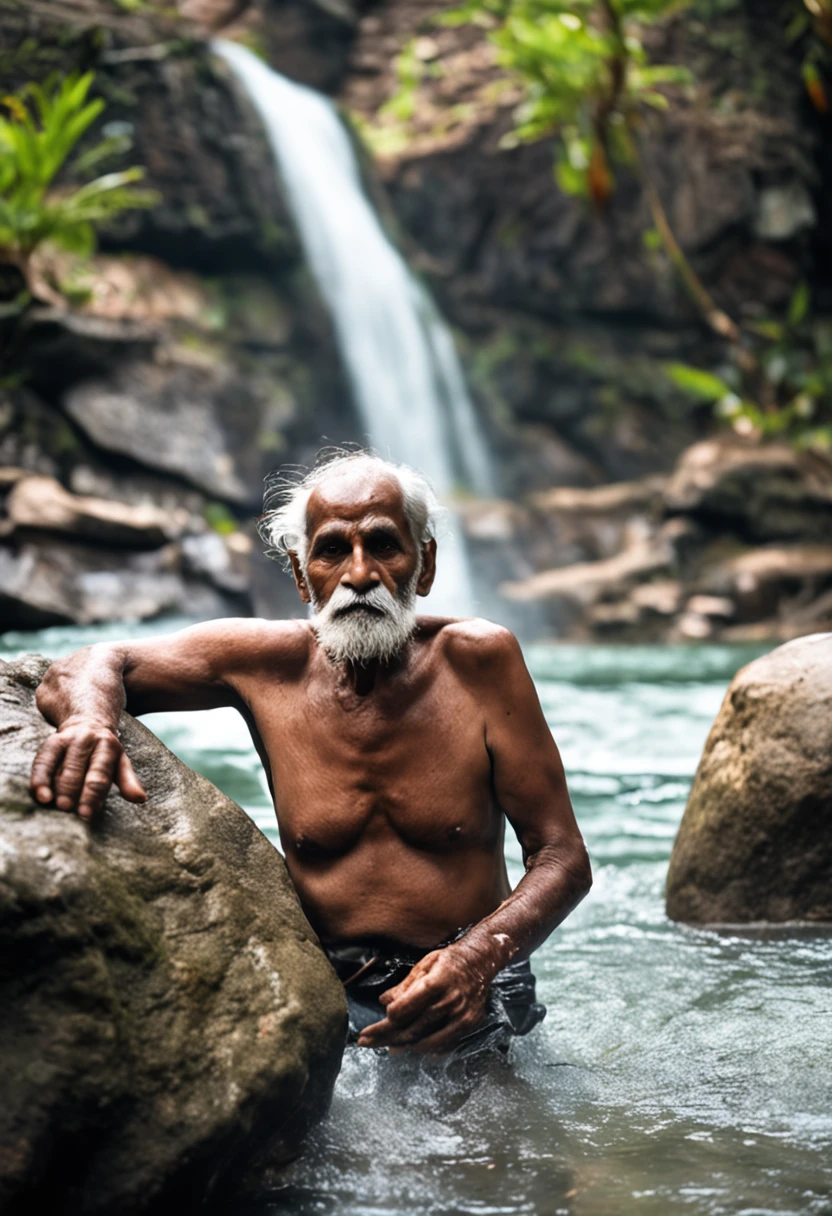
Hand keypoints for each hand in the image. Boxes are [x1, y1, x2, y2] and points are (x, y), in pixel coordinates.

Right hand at [30, 717, 146, 820]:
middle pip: (77, 770)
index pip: (99, 774)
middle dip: (72, 791)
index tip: (86, 815)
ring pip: (58, 765)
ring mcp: (68, 739)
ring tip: (52, 804)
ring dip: (55, 786)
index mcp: (108, 747)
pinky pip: (42, 761)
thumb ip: (128, 781)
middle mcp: (87, 741)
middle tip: (67, 809)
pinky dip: (39, 778)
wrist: (88, 721)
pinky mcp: (51, 742)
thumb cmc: (105, 752)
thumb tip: (141, 798)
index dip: (92, 795)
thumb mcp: (120, 763)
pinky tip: (39, 794)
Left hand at [356, 941, 495, 1054]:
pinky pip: (444, 1043)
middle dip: (385, 1037)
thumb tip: (384, 1000)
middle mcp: (449, 1002)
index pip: (404, 1009)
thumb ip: (405, 985)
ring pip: (426, 1040)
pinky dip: (428, 1049)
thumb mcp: (425, 963)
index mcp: (435, 983)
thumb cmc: (449, 960)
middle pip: (411, 1028)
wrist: (482, 961)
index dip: (388, 1017)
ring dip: (404, 1046)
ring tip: (388, 1047)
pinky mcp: (468, 1024)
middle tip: (367, 1041)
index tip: (378, 1018)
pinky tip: (414, 1049)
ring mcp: (460, 1016)